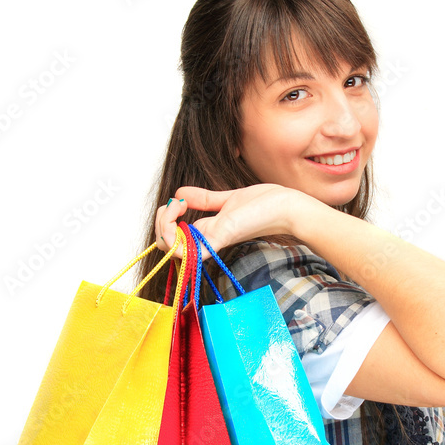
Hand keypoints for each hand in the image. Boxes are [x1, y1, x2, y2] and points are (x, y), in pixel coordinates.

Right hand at [154, 183, 308, 260]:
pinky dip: (175, 236)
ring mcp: (212, 241)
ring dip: (163, 224)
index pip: (172, 235)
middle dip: (160, 221)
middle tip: (175, 205)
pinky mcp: (220, 237)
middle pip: (165, 243)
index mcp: (207, 230)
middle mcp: (206, 239)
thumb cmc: (263, 205)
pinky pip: (188, 251)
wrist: (285, 207)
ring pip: (170, 247)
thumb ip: (204, 199)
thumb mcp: (226, 198)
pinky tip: (179, 212)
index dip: (165, 217)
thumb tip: (180, 194)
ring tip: (177, 206)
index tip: (178, 201)